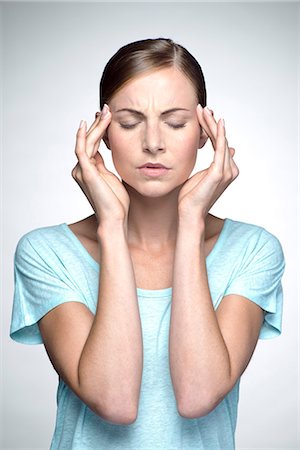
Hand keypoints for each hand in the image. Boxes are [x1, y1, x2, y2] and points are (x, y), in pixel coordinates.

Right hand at [72, 105, 129, 226]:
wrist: (115, 219)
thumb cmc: (117, 204)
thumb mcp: (112, 180)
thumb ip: (105, 167)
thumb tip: (105, 156)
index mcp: (89, 171)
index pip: (92, 145)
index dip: (99, 130)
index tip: (107, 117)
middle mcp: (81, 169)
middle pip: (89, 141)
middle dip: (97, 124)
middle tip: (106, 108)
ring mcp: (82, 170)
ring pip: (87, 142)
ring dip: (96, 126)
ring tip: (106, 112)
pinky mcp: (86, 172)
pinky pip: (82, 150)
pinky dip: (83, 136)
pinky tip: (87, 123)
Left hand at [178, 105, 238, 221]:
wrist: (188, 214)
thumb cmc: (190, 198)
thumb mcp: (198, 176)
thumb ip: (208, 164)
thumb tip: (221, 152)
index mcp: (225, 170)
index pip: (219, 144)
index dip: (211, 129)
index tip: (202, 116)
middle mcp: (230, 169)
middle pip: (221, 140)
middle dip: (211, 123)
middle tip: (202, 108)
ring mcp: (226, 171)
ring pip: (221, 141)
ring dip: (212, 124)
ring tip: (203, 111)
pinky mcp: (219, 173)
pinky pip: (221, 148)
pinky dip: (219, 134)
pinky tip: (216, 122)